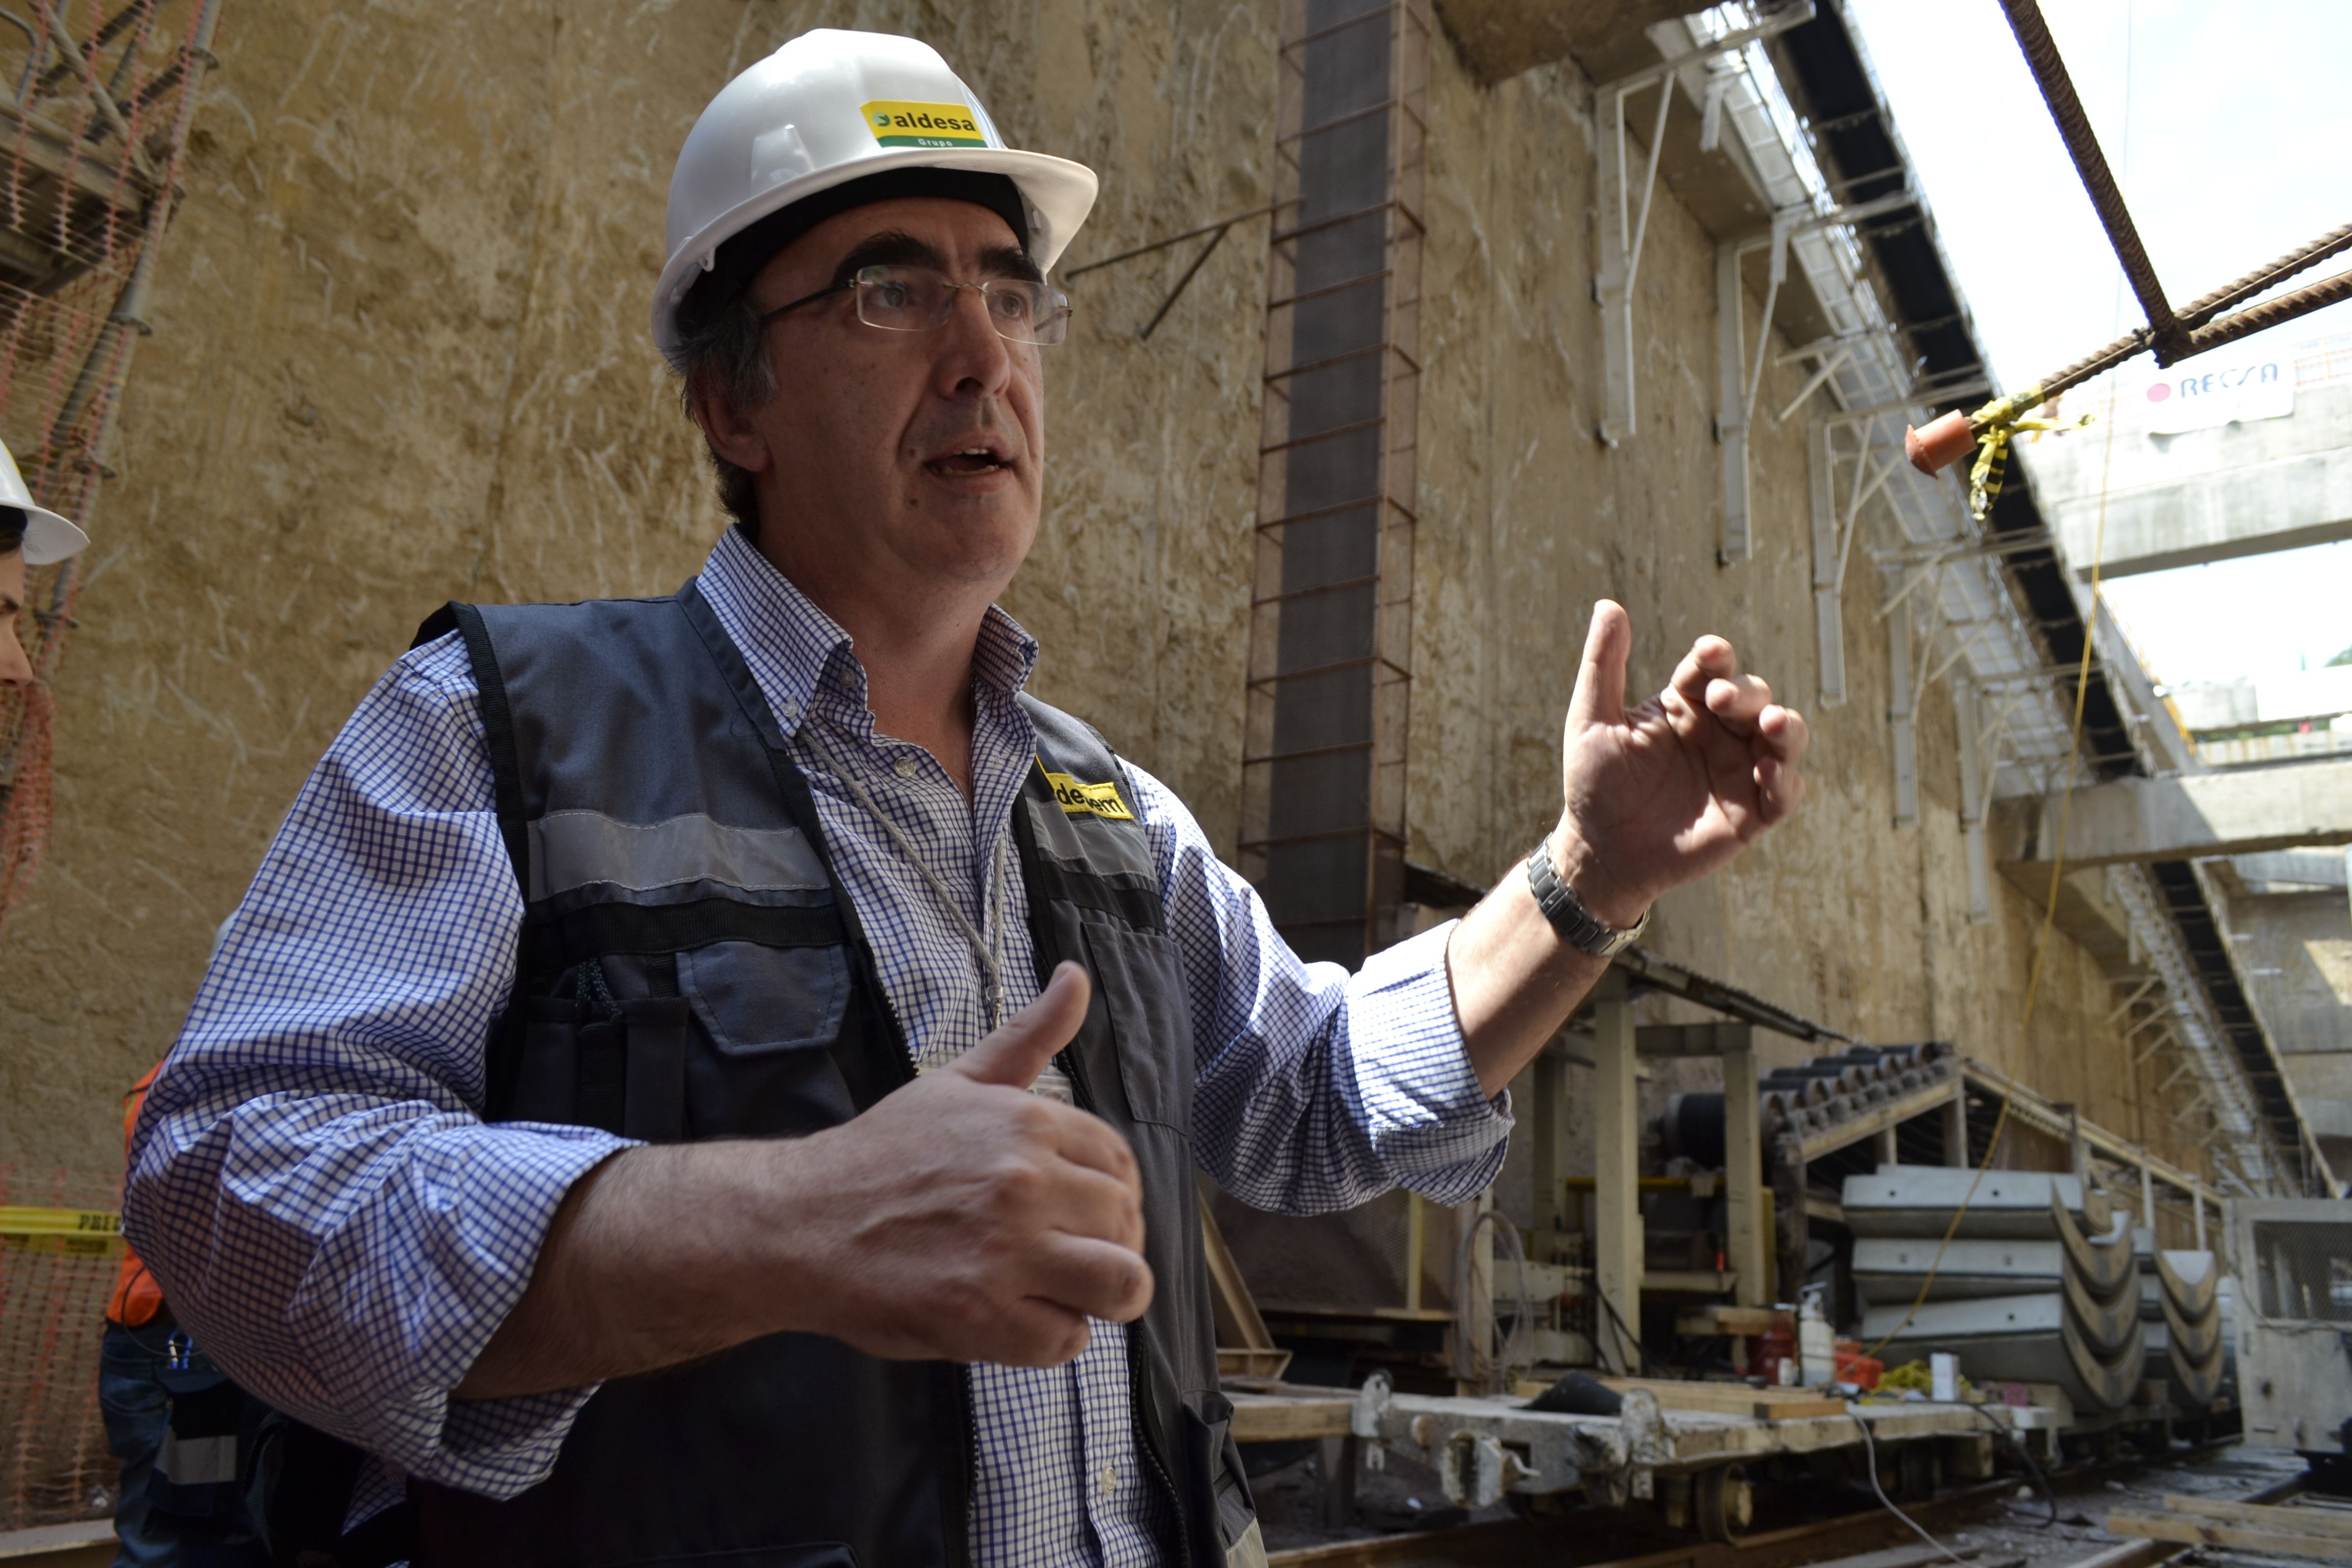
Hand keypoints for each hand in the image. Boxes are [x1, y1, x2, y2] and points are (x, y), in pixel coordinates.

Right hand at [772, 962, 1151, 1365]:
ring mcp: (1004, 1253)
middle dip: (1113, 1243)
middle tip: (1073, 1255)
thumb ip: (1030, 1036)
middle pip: (1126, 1223)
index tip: (1087, 1211)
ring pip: (1121, 1283)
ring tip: (1073, 1292)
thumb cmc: (882, 1154)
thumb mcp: (959, 1081)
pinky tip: (1021, 1316)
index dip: (1116, 1193)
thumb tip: (1076, 977)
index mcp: (1026, 1123)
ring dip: (1108, 1295)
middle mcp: (1023, 1183)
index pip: (1121, 1163)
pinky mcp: (982, 1316)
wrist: (801, 1221)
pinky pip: (1066, 1339)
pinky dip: (1053, 1336)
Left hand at [1551, 600, 1808, 925]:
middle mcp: (1719, 732)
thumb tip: (1608, 605)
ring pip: (1783, 737)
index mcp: (1685, 704)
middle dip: (1746, 692)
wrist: (1599, 852)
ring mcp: (1739, 770)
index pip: (1710, 669)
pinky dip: (1785, 781)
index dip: (1716, 657)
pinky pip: (1784, 793)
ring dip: (1785, 727)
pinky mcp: (1751, 813)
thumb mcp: (1590, 722)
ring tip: (1771, 724)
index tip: (1710, 652)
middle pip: (1753, 697)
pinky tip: (1767, 773)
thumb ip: (1603, 666)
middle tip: (1723, 698)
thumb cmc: (1593, 785)